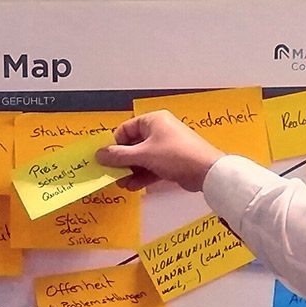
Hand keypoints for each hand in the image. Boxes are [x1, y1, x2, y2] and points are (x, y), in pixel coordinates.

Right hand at [97, 111, 223, 192]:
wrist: (206, 171)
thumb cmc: (175, 155)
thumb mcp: (143, 155)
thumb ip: (119, 156)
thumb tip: (99, 155)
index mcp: (153, 120)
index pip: (126, 129)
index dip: (114, 144)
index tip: (106, 159)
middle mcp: (159, 130)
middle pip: (133, 145)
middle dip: (123, 161)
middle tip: (113, 174)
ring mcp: (166, 146)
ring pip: (142, 158)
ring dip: (131, 171)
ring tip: (122, 184)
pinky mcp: (172, 161)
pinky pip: (152, 166)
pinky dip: (143, 175)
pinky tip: (134, 186)